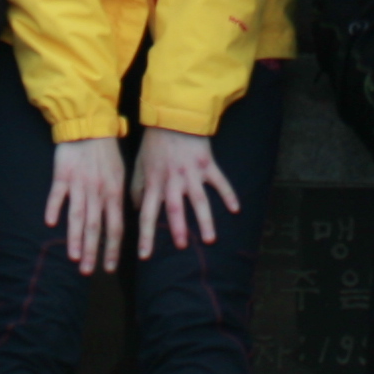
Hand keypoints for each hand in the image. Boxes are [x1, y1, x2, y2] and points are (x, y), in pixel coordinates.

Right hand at [49, 136, 128, 273]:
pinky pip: (58, 195)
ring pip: (78, 216)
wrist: (90, 127)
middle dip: (93, 251)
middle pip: (96, 227)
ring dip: (76, 238)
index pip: (115, 227)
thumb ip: (119, 197)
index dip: (112, 249)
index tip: (109, 267)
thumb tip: (122, 219)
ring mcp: (79, 184)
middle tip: (88, 272)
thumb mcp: (121, 174)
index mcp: (114, 193)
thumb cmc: (107, 152)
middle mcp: (97, 192)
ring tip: (74, 257)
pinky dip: (54, 208)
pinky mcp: (63, 175)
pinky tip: (51, 223)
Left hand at [132, 127, 238, 257]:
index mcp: (154, 183)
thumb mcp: (139, 165)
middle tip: (181, 246)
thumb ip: (138, 189)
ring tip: (209, 239)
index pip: (147, 215)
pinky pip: (220, 182)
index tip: (144, 256)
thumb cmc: (154, 144)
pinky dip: (228, 194)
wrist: (173, 117)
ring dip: (204, 220)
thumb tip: (138, 210)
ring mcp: (192, 173)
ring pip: (199, 200)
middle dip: (178, 229)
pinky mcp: (207, 165)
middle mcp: (173, 181)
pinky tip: (236, 209)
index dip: (146, 236)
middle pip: (175, 209)